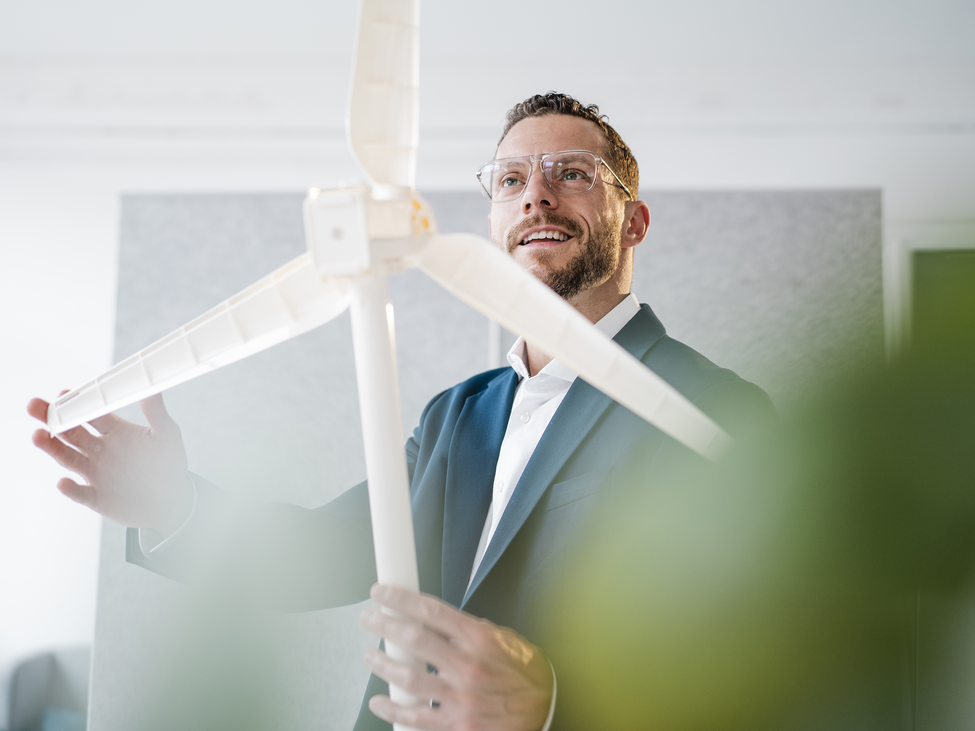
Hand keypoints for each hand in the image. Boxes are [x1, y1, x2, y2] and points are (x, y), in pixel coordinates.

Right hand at [27, 393, 192, 535]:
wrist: (173, 500)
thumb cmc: (169, 465)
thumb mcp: (168, 436)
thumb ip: (157, 412)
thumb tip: (151, 387)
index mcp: (115, 432)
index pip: (91, 414)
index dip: (77, 404)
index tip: (63, 394)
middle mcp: (100, 450)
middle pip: (70, 433)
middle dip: (52, 420)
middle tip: (35, 406)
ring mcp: (96, 473)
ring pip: (68, 459)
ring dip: (52, 448)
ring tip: (37, 436)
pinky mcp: (97, 497)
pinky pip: (79, 493)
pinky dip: (70, 488)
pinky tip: (64, 482)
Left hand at [359, 584, 553, 730]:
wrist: (543, 710)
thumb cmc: (523, 672)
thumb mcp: (502, 638)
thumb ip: (468, 630)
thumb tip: (434, 620)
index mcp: (479, 639)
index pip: (431, 611)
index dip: (400, 599)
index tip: (382, 592)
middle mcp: (468, 666)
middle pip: (414, 639)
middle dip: (384, 625)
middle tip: (369, 618)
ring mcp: (461, 698)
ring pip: (409, 678)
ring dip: (383, 664)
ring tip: (370, 656)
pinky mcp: (457, 725)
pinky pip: (415, 717)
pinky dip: (393, 709)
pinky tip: (381, 701)